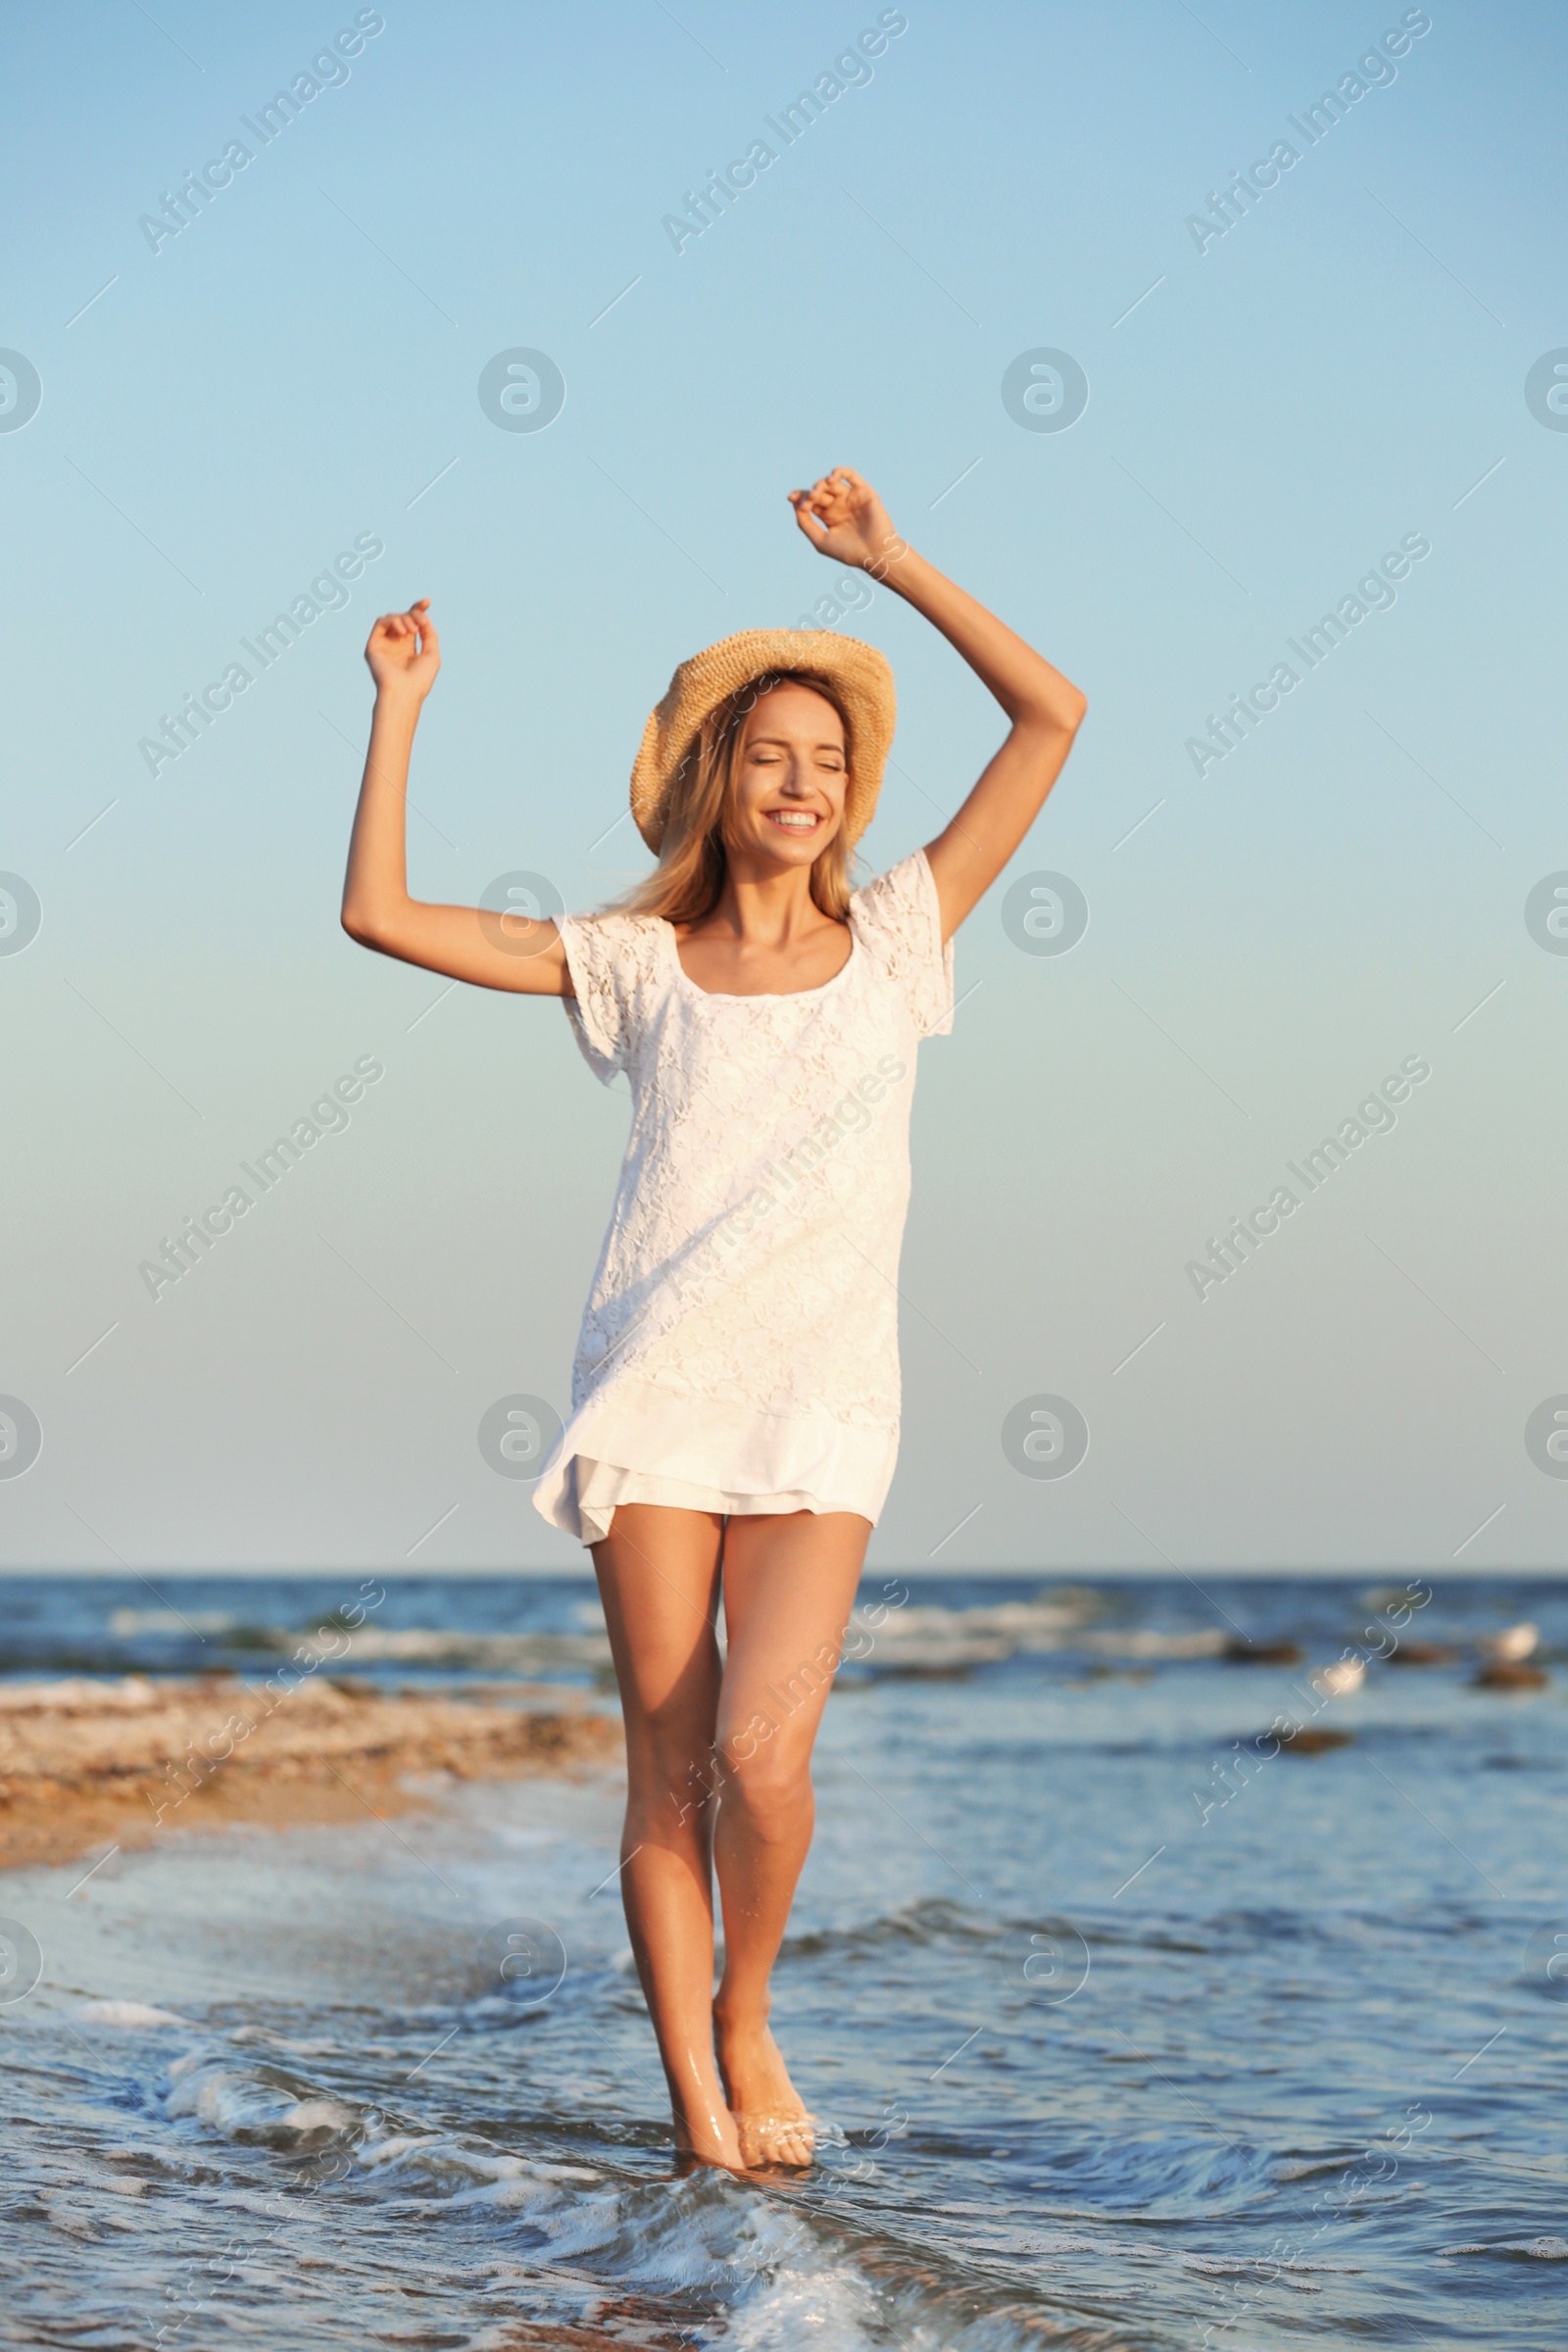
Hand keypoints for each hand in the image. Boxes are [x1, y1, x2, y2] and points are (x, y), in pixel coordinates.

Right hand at [365, 598, 439, 701]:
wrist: (405, 692)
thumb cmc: (420, 679)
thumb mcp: (432, 654)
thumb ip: (429, 634)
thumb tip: (424, 617)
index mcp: (408, 648)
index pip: (412, 623)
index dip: (418, 610)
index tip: (427, 601)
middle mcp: (395, 645)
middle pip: (403, 617)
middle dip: (414, 615)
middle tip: (419, 625)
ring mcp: (384, 644)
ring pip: (392, 618)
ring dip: (404, 619)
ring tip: (411, 630)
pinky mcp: (373, 645)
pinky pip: (381, 622)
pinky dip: (393, 621)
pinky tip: (402, 631)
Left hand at [788, 468, 906, 577]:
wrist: (875, 553)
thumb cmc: (849, 552)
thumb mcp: (820, 540)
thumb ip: (805, 523)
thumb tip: (794, 504)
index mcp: (829, 517)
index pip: (810, 501)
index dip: (799, 497)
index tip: (791, 498)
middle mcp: (839, 506)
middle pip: (819, 491)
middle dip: (810, 494)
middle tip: (809, 502)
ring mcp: (851, 498)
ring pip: (831, 482)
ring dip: (820, 485)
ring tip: (816, 495)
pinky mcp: (863, 491)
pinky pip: (850, 475)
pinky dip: (839, 472)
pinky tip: (831, 479)